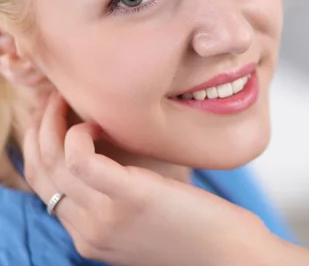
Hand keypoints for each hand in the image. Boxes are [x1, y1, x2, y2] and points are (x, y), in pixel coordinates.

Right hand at [22, 91, 272, 265]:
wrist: (230, 253)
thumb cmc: (198, 227)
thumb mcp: (145, 219)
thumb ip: (120, 199)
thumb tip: (110, 158)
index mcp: (88, 237)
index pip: (43, 188)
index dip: (38, 147)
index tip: (50, 118)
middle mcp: (88, 231)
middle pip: (40, 173)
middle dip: (37, 129)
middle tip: (51, 99)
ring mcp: (105, 218)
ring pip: (52, 163)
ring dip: (52, 123)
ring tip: (64, 99)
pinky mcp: (130, 198)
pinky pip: (80, 160)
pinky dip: (78, 133)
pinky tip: (94, 121)